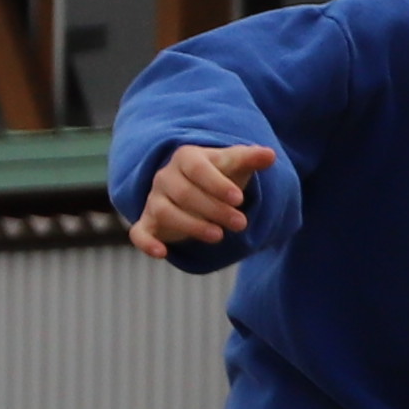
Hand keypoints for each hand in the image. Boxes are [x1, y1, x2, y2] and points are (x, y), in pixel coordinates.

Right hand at [130, 142, 272, 261]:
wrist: (196, 189)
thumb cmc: (218, 176)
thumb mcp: (234, 165)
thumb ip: (249, 159)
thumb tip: (269, 155)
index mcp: (185, 157)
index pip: (197, 168)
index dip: (216, 184)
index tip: (239, 199)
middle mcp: (165, 177)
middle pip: (184, 193)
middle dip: (213, 209)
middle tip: (241, 224)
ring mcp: (154, 200)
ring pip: (165, 212)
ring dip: (191, 226)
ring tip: (219, 236)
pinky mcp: (148, 223)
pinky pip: (139, 232)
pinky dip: (147, 243)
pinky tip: (163, 253)